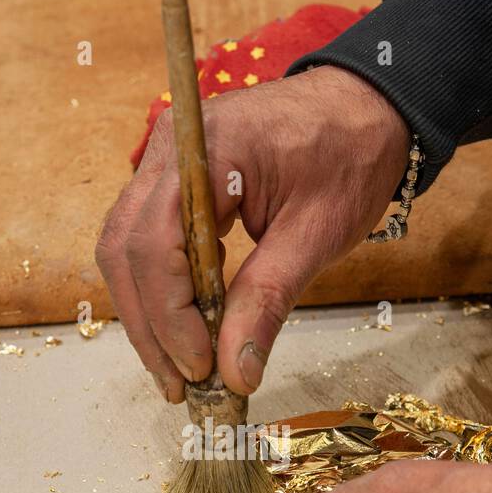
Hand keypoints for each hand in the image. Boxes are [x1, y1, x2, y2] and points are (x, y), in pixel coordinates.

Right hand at [96, 66, 409, 402]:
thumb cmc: (349, 156)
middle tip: (180, 385)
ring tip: (179, 370)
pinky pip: (146, 242)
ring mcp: (163, 165)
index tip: (201, 367)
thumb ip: (268, 300)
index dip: (170, 316)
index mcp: (205, 149)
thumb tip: (236, 373)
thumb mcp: (316, 234)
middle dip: (149, 327)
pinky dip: (160, 292)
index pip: (156, 244)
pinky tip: (187, 329)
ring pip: (126, 250)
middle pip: (125, 250)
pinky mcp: (171, 184)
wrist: (366, 107)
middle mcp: (168, 151)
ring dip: (147, 315)